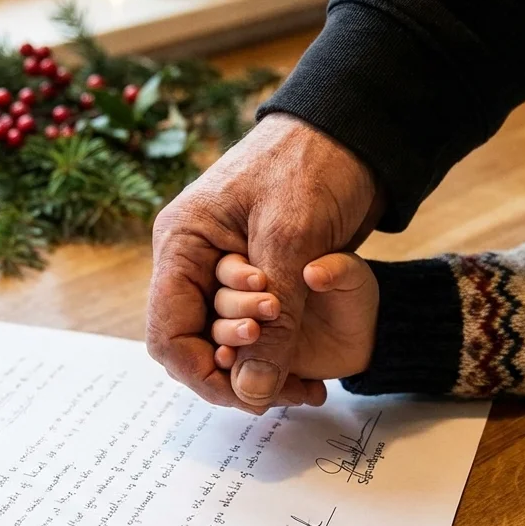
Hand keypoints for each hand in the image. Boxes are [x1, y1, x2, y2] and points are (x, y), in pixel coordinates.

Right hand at [146, 113, 379, 410]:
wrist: (357, 133)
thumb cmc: (314, 165)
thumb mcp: (294, 241)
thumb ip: (276, 319)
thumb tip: (253, 390)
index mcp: (183, 242)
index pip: (167, 331)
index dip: (200, 371)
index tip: (245, 392)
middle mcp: (195, 261)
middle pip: (194, 343)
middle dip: (238, 370)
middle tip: (292, 381)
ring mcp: (224, 270)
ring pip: (226, 343)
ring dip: (262, 366)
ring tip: (308, 382)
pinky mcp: (258, 278)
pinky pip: (256, 333)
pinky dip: (278, 354)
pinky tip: (309, 374)